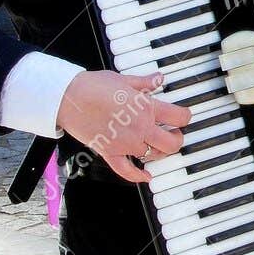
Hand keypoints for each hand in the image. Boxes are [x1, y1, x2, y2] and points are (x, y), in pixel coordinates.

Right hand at [56, 70, 191, 184]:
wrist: (68, 97)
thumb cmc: (94, 85)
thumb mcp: (124, 79)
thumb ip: (144, 82)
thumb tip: (159, 78)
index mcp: (146, 107)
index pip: (179, 117)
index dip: (185, 117)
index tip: (183, 117)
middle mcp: (140, 128)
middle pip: (172, 142)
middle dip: (177, 139)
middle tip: (174, 133)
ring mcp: (125, 142)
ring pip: (153, 156)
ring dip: (159, 152)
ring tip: (158, 145)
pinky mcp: (110, 152)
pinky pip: (126, 171)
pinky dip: (137, 176)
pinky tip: (146, 176)